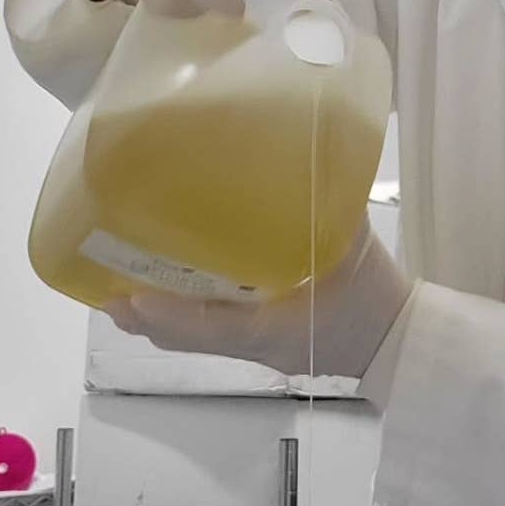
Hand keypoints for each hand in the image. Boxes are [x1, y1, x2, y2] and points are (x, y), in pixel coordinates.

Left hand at [104, 216, 411, 378]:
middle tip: (104, 282)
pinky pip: (211, 333)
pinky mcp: (262, 344)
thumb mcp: (354, 245)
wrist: (400, 341)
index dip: (166, 314)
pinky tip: (169, 289)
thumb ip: (328, 204)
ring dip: (158, 316)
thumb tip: (301, 156)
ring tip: (122, 285)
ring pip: (193, 338)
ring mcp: (256, 349)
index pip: (209, 326)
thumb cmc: (374, 295)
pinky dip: (183, 315)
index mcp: (274, 325)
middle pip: (186, 337)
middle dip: (144, 313)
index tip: (126, 296)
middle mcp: (255, 344)